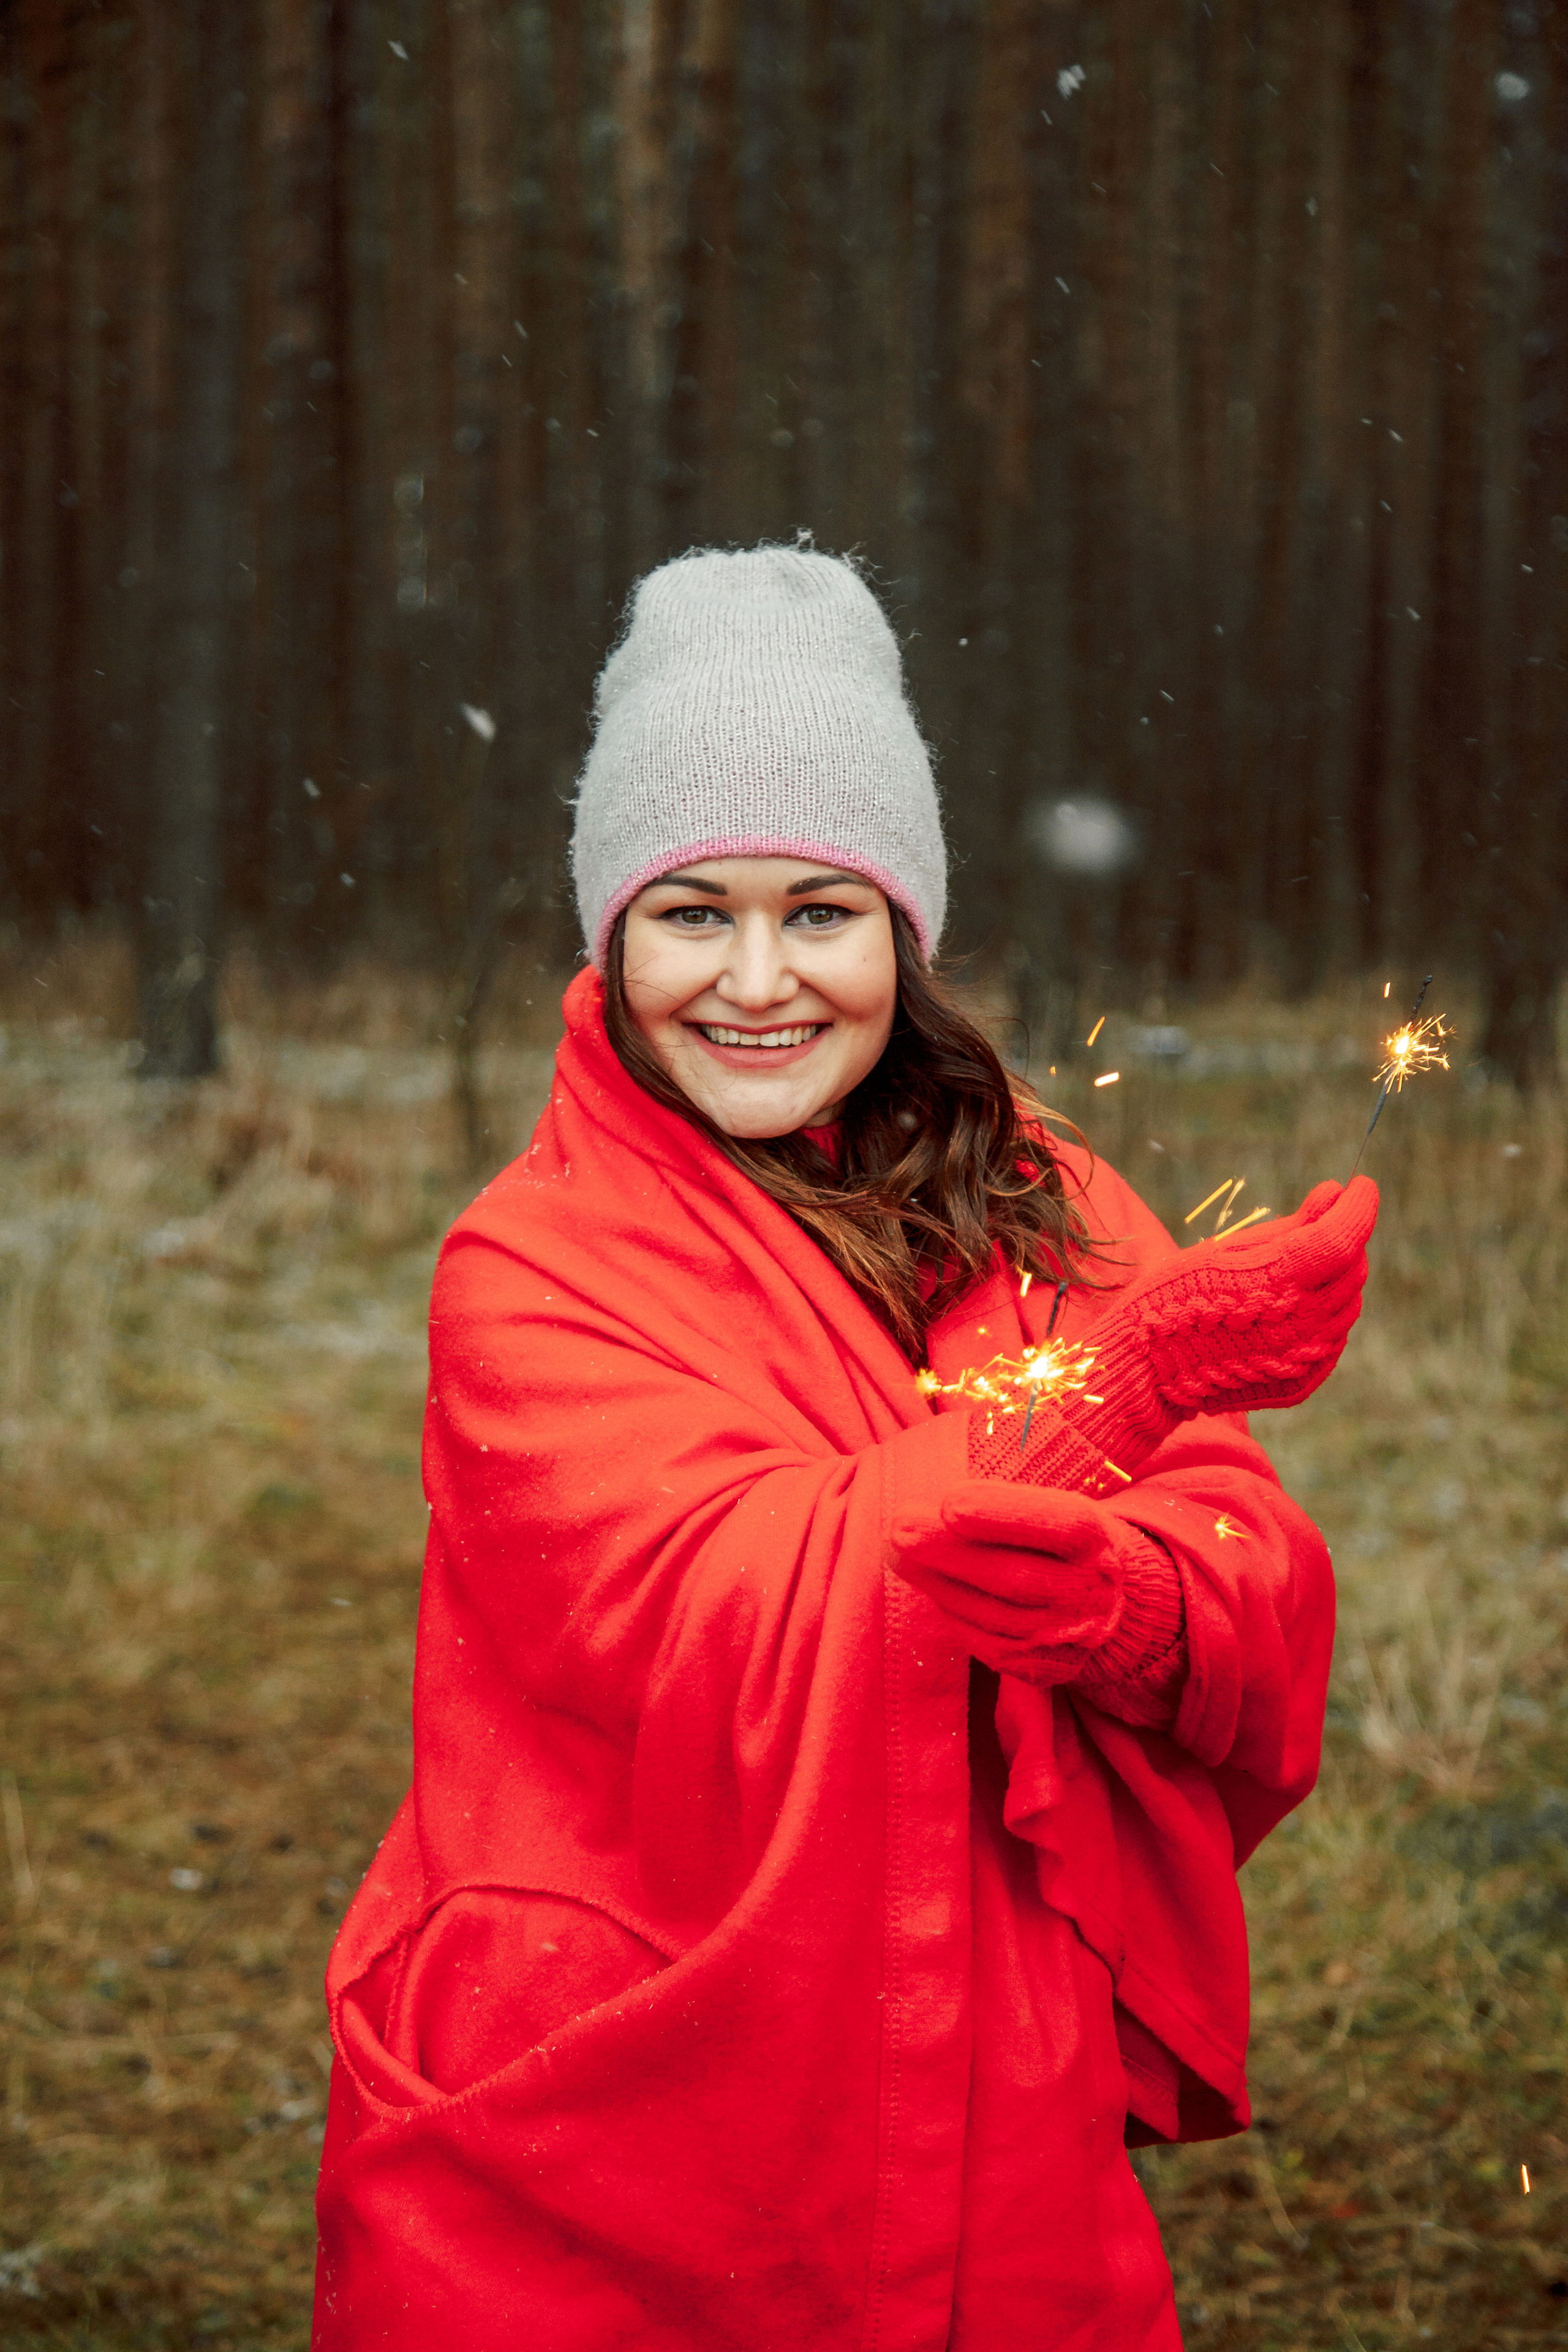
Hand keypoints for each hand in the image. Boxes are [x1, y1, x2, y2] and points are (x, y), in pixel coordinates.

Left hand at [892, 1482, 1129, 1683]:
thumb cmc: (1059, 1541)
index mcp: (1097, 1540)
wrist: (1111, 1605)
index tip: (950, 1502)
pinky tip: (929, 1585)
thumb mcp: (1052, 1509)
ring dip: (937, 1583)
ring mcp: (1067, 1636)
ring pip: (993, 1614)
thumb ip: (1004, 1504)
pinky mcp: (1043, 1667)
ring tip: (896, 1553)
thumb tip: (931, 1502)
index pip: (1057, 1524)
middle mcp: (1089, 1592)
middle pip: (1015, 1577)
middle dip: (949, 1553)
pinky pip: (986, 1642)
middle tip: (897, 1528)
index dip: (1004, 1514)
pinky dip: (953, 1613)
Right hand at [1043, 1177, 1378, 1473]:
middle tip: (1319, 1224)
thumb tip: (1334, 1192)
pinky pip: (1332, 1338)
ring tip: (1292, 1272)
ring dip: (1334, 1280)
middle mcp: (1303, 1323)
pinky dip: (1321, 1316)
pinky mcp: (1303, 1381)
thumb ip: (1292, 1224)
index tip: (1360, 1186)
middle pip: (1354, 1269)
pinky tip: (1285, 1310)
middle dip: (1346, 1240)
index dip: (1359, 1205)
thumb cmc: (1178, 1295)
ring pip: (1348, 1304)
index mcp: (1281, 1281)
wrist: (1148, 1369)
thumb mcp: (1228, 1248)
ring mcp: (1306, 1358)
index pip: (1344, 1236)